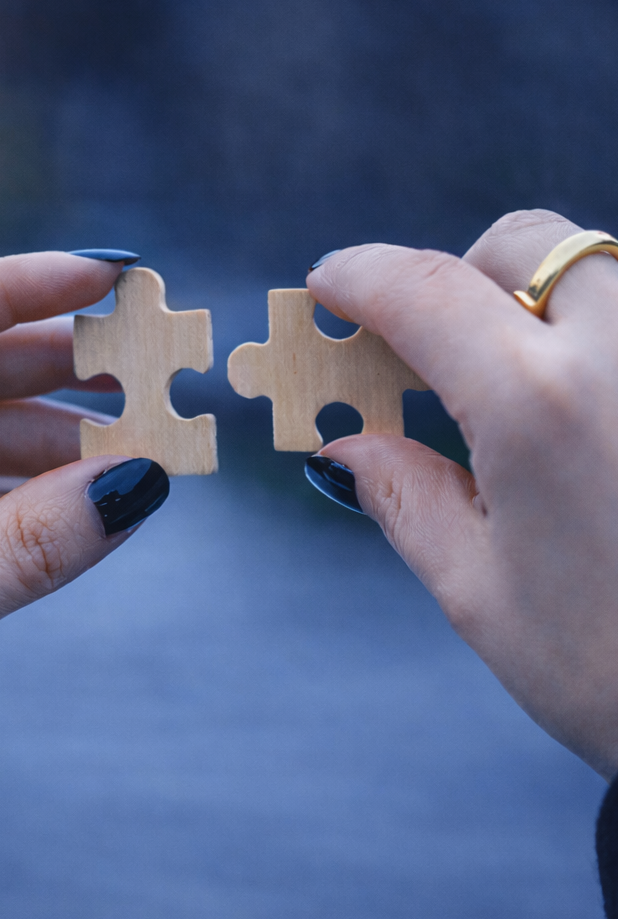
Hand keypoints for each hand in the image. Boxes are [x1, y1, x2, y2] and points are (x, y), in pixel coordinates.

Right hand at [307, 209, 617, 777]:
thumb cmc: (612, 673)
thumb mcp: (478, 593)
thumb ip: (403, 496)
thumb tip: (346, 446)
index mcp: (538, 407)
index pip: (426, 293)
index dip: (362, 277)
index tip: (329, 283)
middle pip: (525, 244)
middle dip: (462, 276)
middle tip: (435, 351)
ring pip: (600, 267)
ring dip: (537, 301)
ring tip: (520, 389)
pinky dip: (596, 337)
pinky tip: (591, 416)